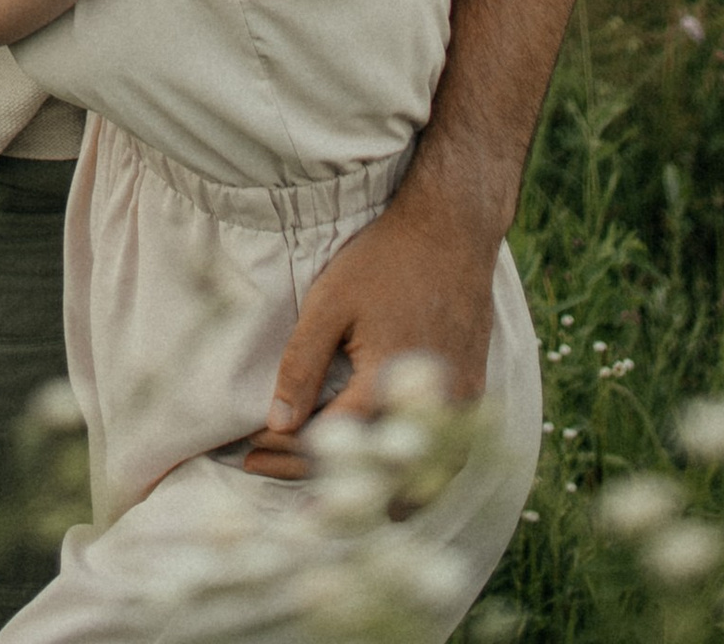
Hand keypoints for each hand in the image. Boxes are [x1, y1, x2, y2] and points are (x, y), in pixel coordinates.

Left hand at [243, 185, 497, 480]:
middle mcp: (427, 405)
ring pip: (415, 479)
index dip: (286, 451)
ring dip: (373, 491)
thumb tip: (277, 424)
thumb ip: (302, 364)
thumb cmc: (386, 260)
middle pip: (368, 468)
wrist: (451, 231)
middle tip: (273, 477)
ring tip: (328, 493)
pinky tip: (387, 476)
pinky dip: (413, 475)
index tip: (250, 454)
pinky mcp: (473, 398)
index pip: (329, 441)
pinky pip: (445, 458)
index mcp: (386, 383)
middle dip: (318, 479)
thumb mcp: (331, 303)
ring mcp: (457, 406)